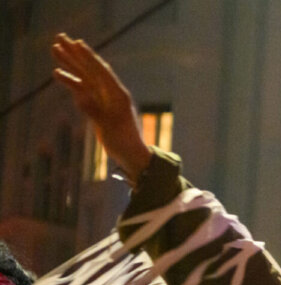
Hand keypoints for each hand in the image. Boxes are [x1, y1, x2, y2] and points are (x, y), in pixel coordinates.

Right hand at [51, 33, 151, 182]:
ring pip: (84, 76)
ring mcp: (104, 98)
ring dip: (70, 63)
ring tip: (55, 50)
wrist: (131, 155)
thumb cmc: (124, 142)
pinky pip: (82, 90)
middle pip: (91, 69)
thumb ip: (94, 112)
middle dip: (75, 53)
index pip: (101, 71)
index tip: (77, 43)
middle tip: (60, 37)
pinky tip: (58, 74)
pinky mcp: (98, 105)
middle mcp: (111, 93)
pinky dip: (71, 81)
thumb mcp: (109, 128)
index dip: (88, 57)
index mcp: (117, 95)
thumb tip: (79, 97)